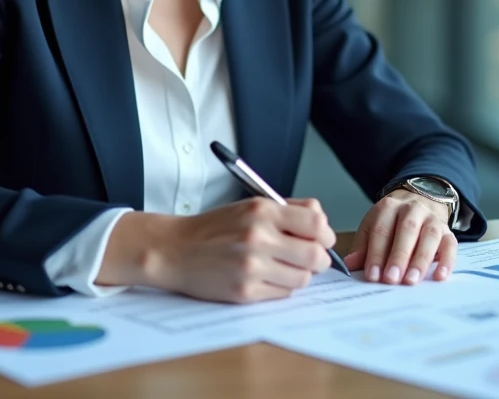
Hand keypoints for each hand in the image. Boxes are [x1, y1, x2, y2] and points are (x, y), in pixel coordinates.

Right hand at [149, 197, 335, 303]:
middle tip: (307, 258)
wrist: (174, 249)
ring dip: (298, 274)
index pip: (316, 223)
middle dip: (318, 259)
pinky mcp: (245, 291)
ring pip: (303, 278)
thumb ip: (288, 210)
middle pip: (316, 256)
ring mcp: (251, 267)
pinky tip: (265, 277)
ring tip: (281, 267)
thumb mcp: (250, 206)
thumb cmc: (214, 228)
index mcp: (262, 211)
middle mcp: (258, 238)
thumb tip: (321, 222)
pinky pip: (283, 294)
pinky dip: (280, 287)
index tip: (321, 238)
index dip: (325, 233)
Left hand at [342, 190, 456, 285]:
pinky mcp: (448, 231)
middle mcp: (412, 209)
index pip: (381, 231)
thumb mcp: (374, 226)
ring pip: (429, 237)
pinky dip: (447, 261)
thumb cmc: (392, 222)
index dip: (376, 254)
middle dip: (398, 257)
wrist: (420, 201)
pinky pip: (450, 245)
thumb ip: (363, 246)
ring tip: (411, 280)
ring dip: (420, 260)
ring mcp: (432, 219)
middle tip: (391, 279)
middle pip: (406, 231)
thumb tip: (350, 264)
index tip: (372, 276)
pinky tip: (440, 276)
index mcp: (388, 207)